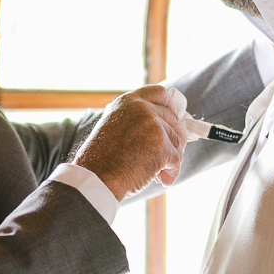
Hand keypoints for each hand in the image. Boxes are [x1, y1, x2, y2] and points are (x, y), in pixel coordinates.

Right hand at [74, 85, 190, 198]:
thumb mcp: (114, 127)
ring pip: (176, 141)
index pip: (159, 93)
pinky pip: (177, 159)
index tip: (173, 119)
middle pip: (173, 119)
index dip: (170, 107)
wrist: (96, 178)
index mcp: (128, 102)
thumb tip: (165, 127)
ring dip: (171, 159)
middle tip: (171, 155)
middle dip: (175, 138)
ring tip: (159, 173)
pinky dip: (172, 172)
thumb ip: (136, 121)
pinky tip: (164, 180)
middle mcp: (141, 108)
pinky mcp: (161, 145)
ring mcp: (153, 125)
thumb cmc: (101, 160)